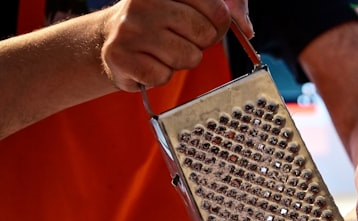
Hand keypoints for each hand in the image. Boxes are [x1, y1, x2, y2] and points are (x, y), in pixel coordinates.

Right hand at [100, 0, 251, 90]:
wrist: (110, 39)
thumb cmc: (157, 23)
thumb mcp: (187, 6)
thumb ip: (220, 10)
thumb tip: (247, 27)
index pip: (217, 10)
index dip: (217, 25)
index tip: (202, 25)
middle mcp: (142, 2)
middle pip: (203, 34)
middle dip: (198, 44)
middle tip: (177, 39)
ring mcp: (130, 29)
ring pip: (187, 57)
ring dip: (180, 61)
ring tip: (161, 50)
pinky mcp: (121, 57)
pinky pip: (164, 76)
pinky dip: (161, 75)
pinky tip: (148, 62)